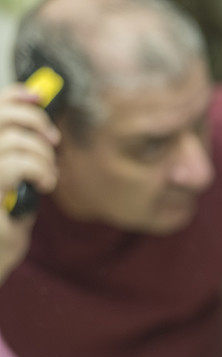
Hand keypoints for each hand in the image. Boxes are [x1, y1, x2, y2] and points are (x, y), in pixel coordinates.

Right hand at [0, 84, 59, 281]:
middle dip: (35, 120)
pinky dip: (40, 170)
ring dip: (42, 156)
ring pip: (13, 140)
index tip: (38, 96)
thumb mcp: (12, 188)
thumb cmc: (0, 231)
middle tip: (52, 141)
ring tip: (47, 176)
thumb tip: (40, 130)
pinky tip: (45, 184)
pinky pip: (17, 164)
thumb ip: (18, 159)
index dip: (13, 96)